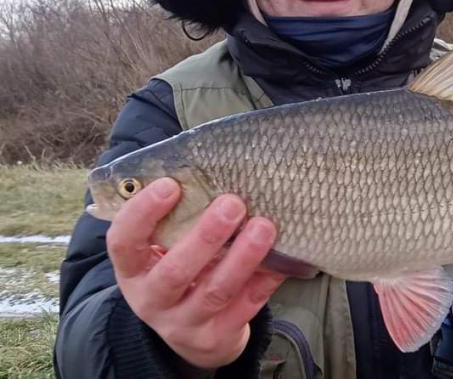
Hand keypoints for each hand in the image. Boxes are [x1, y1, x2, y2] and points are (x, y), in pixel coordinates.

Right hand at [106, 177, 284, 368]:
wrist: (191, 331)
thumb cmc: (180, 267)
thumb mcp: (165, 247)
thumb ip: (178, 215)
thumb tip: (210, 163)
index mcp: (133, 270)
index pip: (123, 242)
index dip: (142, 214)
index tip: (170, 184)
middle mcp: (152, 300)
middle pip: (175, 272)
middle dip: (206, 236)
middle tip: (233, 203)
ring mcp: (184, 323)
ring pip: (214, 292)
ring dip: (242, 258)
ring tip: (265, 227)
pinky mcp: (217, 337)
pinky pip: (244, 308)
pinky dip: (264, 282)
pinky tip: (281, 259)